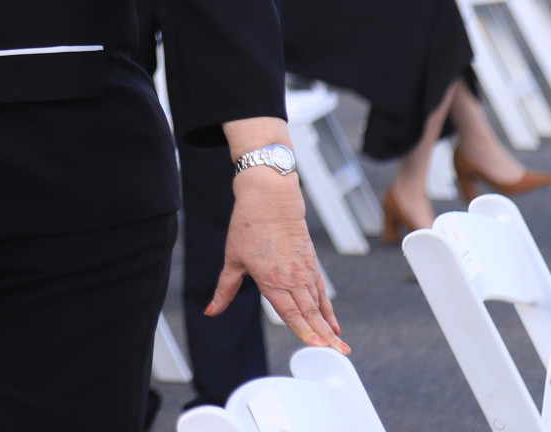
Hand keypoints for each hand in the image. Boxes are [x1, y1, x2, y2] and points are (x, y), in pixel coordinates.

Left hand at [209, 168, 345, 353]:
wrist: (270, 197)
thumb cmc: (248, 225)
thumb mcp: (232, 259)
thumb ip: (224, 290)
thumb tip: (210, 310)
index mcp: (271, 279)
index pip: (290, 312)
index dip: (304, 331)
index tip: (317, 346)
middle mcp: (292, 277)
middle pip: (310, 312)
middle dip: (324, 335)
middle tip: (338, 353)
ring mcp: (304, 270)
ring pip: (319, 303)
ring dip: (330, 325)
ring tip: (340, 344)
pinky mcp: (311, 262)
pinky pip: (321, 290)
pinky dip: (328, 307)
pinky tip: (333, 321)